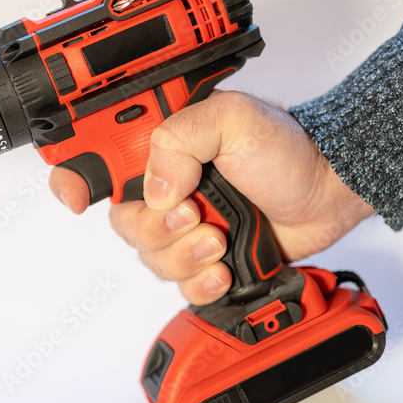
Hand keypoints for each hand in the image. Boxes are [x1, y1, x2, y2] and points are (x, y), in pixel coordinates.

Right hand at [49, 91, 375, 304]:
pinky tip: (223, 268)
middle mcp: (167, 187)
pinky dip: (200, 281)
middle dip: (156, 228)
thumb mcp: (232, 119)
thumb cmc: (288, 151)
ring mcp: (185, 226)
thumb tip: (156, 189)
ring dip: (184, 255)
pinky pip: (179, 284)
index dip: (74, 179)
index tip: (76, 197)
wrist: (329, 194)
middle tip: (194, 214)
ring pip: (149, 257)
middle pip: (122, 221)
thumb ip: (180, 139)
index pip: (98, 160)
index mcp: (163, 147)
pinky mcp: (205, 259)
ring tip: (219, 239)